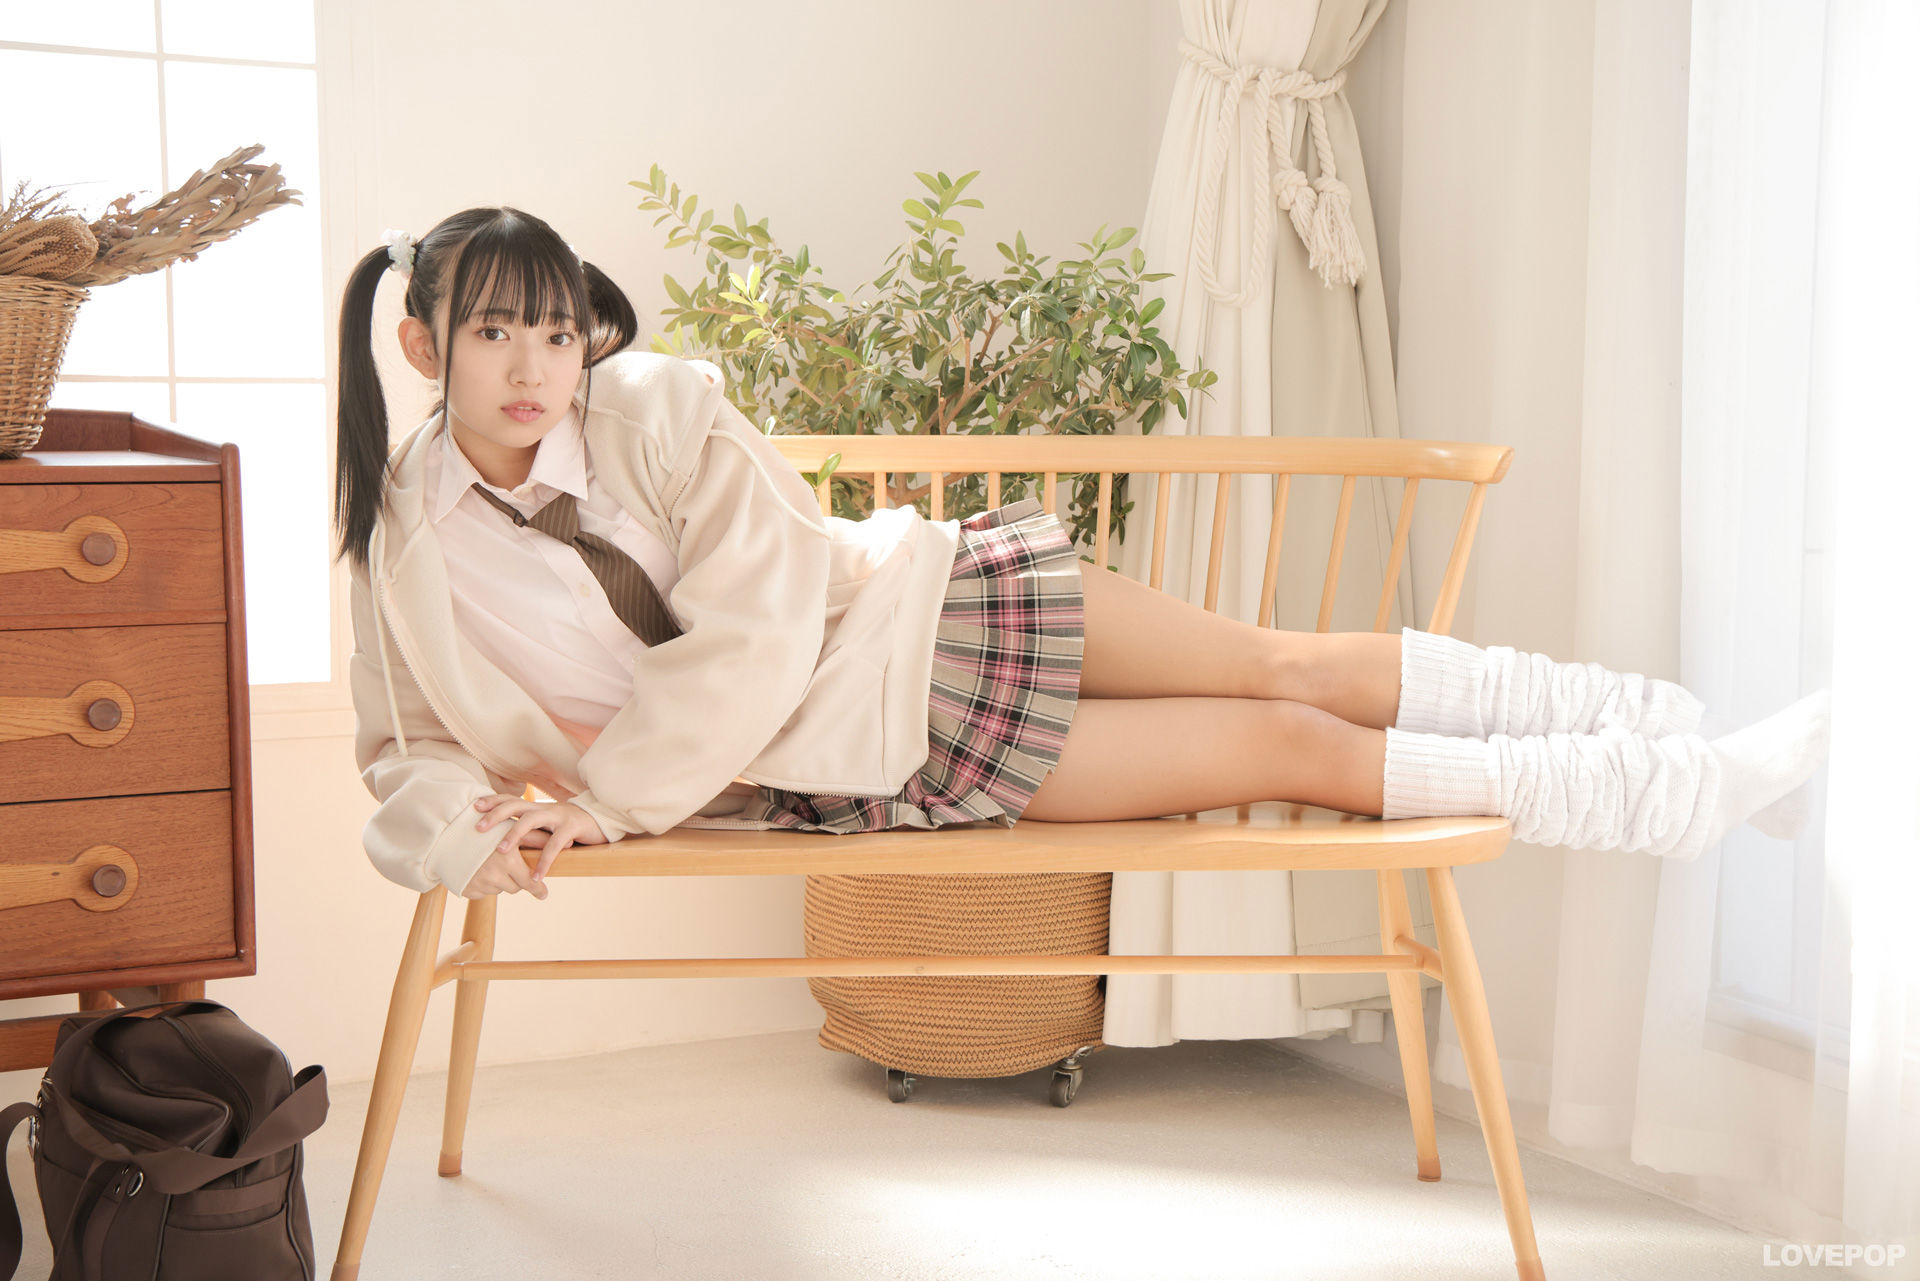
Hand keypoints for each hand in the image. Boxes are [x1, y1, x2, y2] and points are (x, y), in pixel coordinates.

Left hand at [465, 795, 609, 898]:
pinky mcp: (572, 827)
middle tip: (478, 828)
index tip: (474, 806)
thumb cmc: (569, 824)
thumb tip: (504, 840)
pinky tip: (536, 877)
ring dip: (514, 835)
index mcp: (536, 807)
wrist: (601, 819)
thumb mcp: (547, 823)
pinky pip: (555, 844)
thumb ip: (530, 827)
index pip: (510, 799)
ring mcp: (558, 816)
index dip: (492, 801)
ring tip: (501, 851)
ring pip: (531, 821)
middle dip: (495, 815)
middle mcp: (543, 808)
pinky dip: (544, 861)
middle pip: (515, 805)